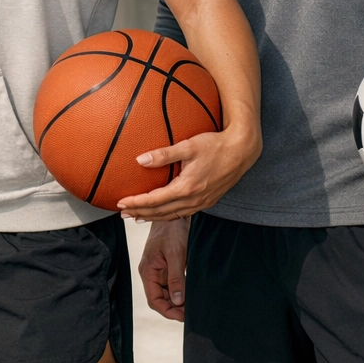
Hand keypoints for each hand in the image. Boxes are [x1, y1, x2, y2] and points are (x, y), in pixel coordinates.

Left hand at [117, 126, 260, 220]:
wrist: (242, 151)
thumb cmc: (216, 145)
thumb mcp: (188, 146)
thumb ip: (163, 154)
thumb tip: (140, 160)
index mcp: (187, 187)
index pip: (155, 200)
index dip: (136, 203)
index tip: (121, 203)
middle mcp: (194, 199)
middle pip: (161, 212)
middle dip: (140, 213)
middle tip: (123, 213)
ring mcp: (202, 202)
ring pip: (172, 215)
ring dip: (153, 216)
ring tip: (137, 216)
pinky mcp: (208, 201)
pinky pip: (183, 213)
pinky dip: (168, 215)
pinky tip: (162, 212)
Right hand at [138, 218, 188, 320]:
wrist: (175, 213)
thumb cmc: (172, 229)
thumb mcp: (176, 254)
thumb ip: (176, 278)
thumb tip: (177, 301)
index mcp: (148, 270)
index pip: (154, 300)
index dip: (167, 311)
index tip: (183, 316)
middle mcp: (151, 272)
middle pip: (160, 298)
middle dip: (174, 308)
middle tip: (192, 312)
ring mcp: (159, 269)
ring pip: (166, 292)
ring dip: (178, 300)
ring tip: (193, 304)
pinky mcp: (167, 265)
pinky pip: (171, 283)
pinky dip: (180, 291)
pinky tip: (191, 293)